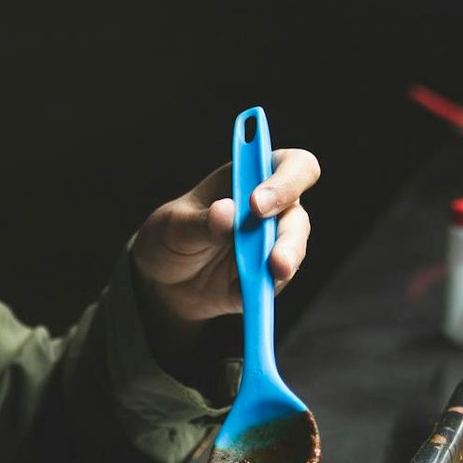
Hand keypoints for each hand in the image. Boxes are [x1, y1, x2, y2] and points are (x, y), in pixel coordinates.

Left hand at [130, 147, 320, 327]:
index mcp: (252, 178)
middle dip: (288, 235)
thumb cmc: (171, 236)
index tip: (257, 203)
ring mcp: (273, 245)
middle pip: (297, 215)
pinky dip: (263, 290)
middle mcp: (273, 209)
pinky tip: (246, 297)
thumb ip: (200, 221)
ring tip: (271, 274)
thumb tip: (226, 213)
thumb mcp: (173, 226)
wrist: (164, 282)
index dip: (285, 181)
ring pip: (294, 250)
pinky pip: (275, 284)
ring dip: (285, 262)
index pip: (291, 166)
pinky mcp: (269, 279)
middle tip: (272, 255)